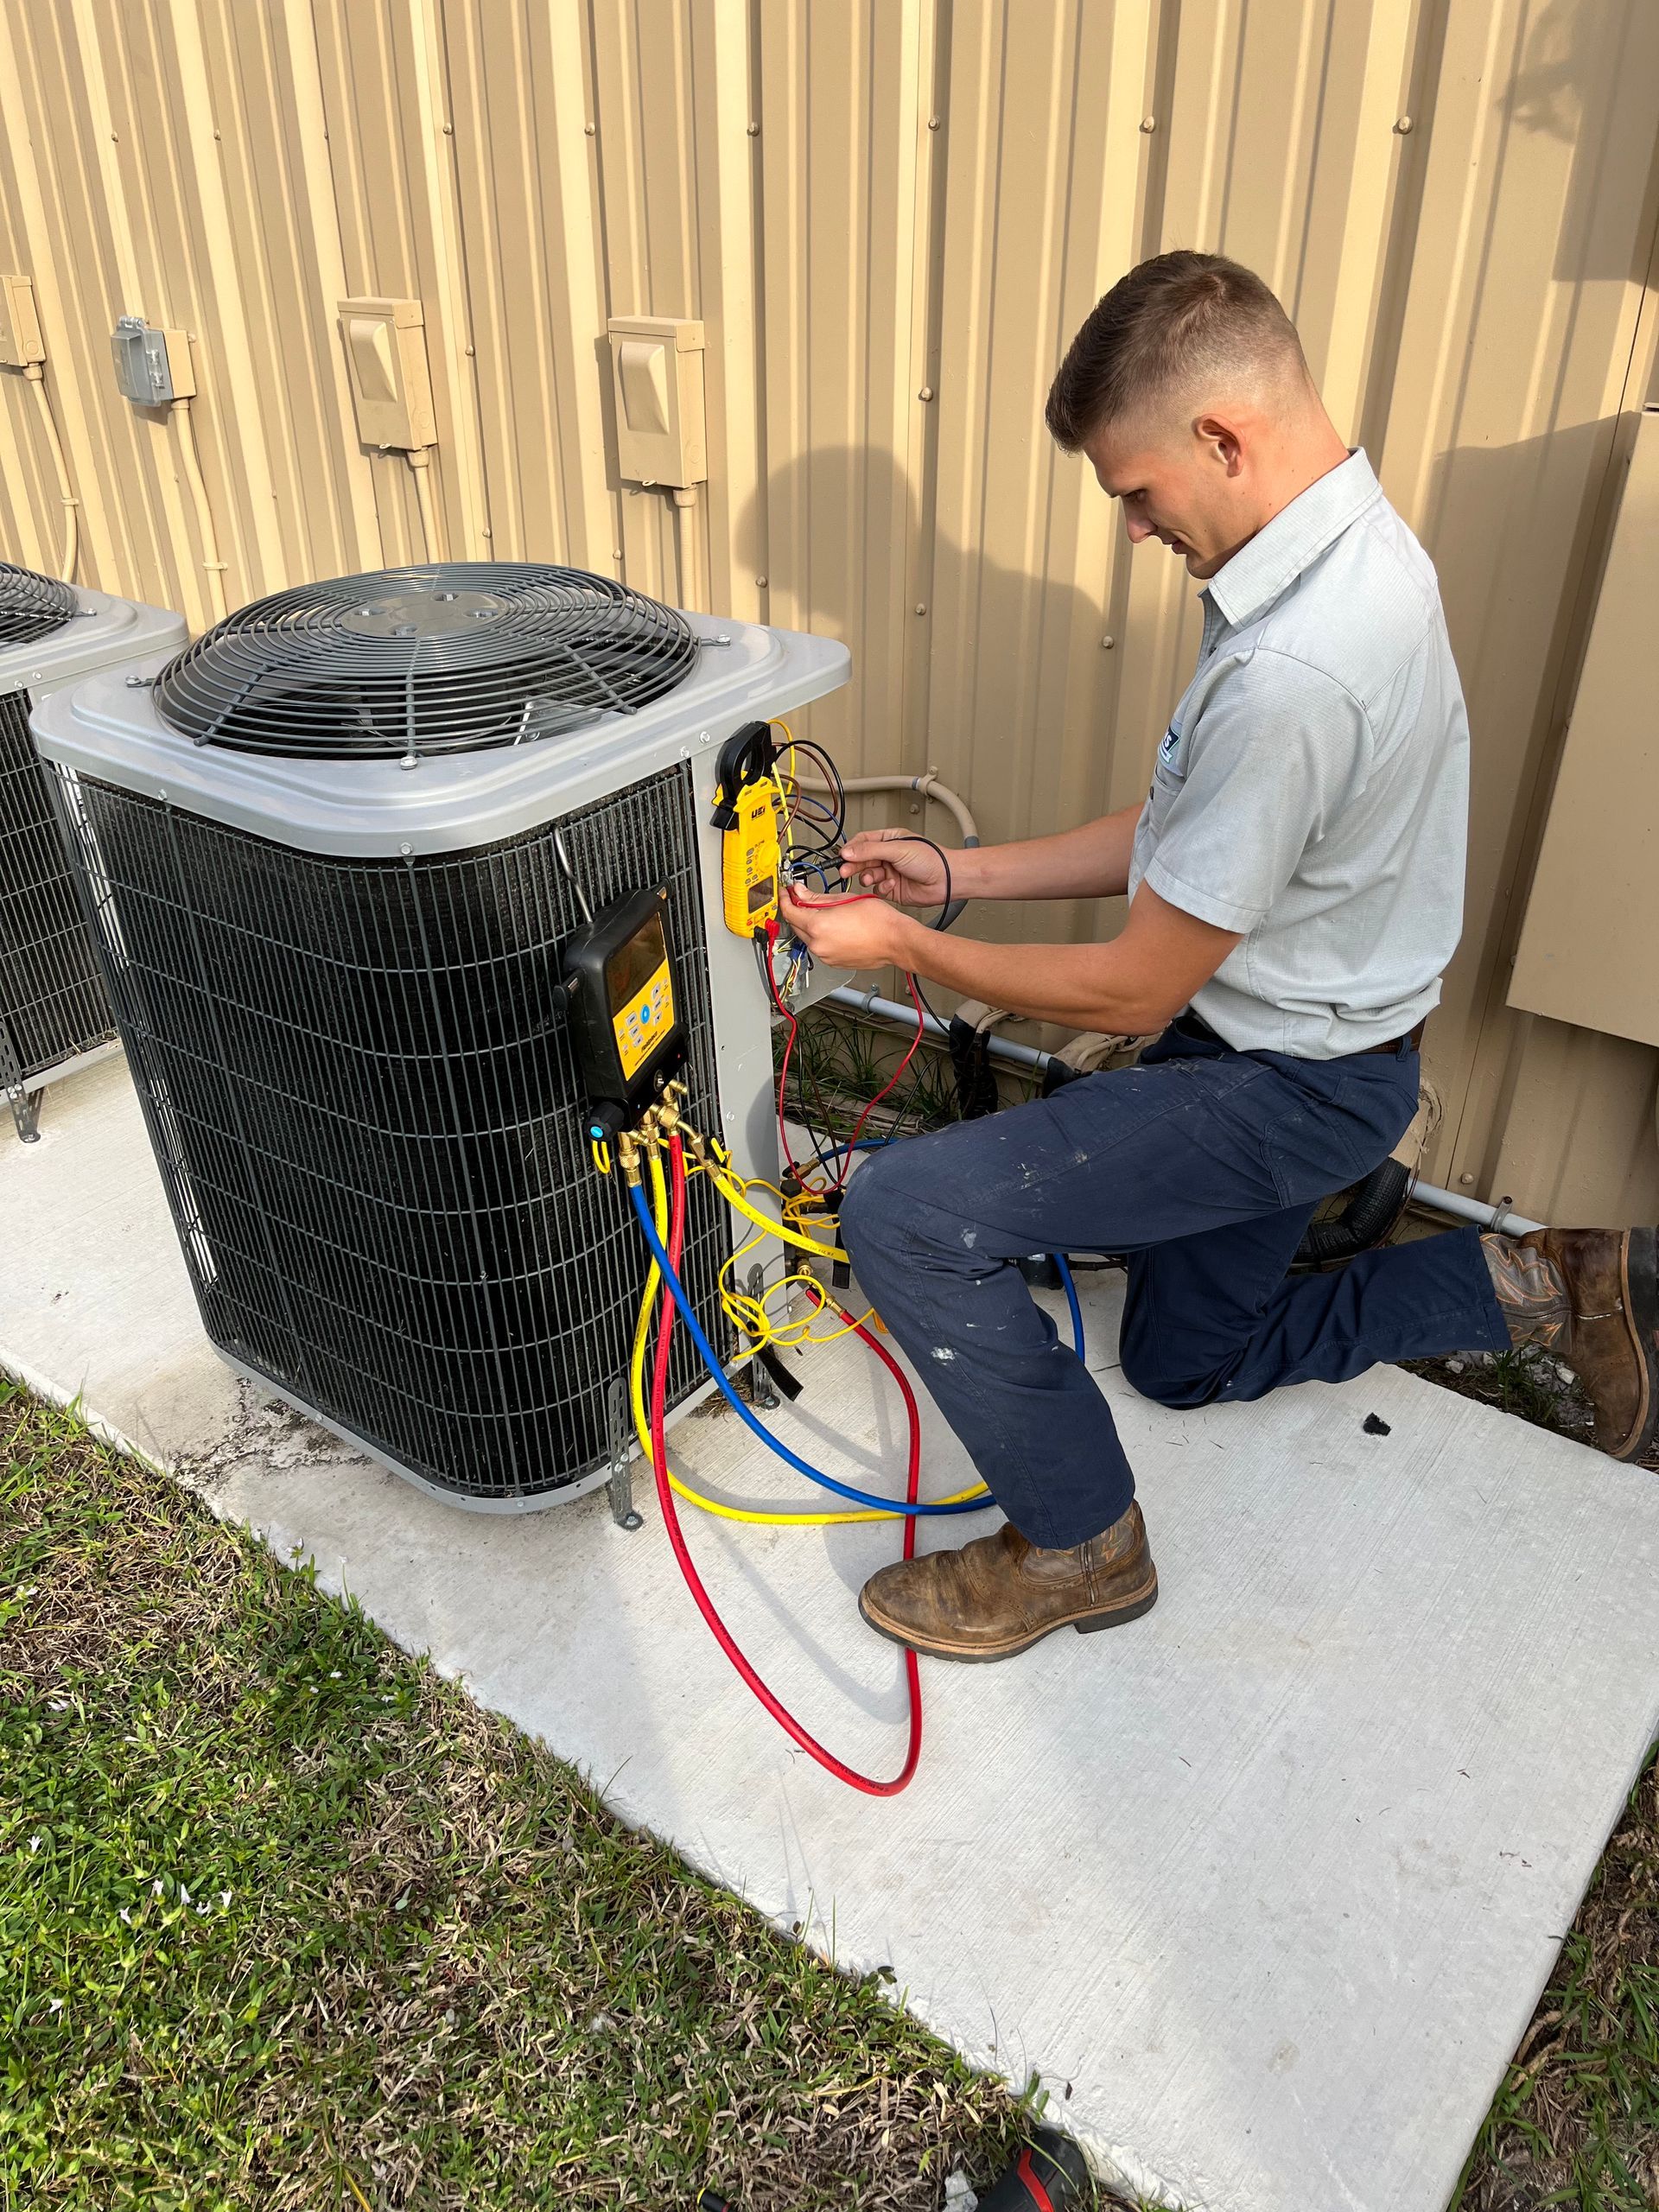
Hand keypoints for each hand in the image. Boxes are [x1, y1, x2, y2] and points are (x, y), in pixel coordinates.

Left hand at [781, 885, 904, 971]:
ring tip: (826, 912)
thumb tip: (800, 893)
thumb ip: (816, 897)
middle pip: (796, 925)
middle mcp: (818, 944)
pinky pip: (820, 947)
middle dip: (797, 910)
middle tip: (802, 898)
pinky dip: (821, 936)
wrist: (895, 941)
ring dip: (810, 924)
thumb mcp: (844, 899)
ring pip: (808, 937)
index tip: (786, 892)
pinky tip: (835, 926)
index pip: (790, 911)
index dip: (785, 899)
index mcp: (818, 926)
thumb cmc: (878, 920)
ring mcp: (826, 956)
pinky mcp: (833, 962)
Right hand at [838, 829, 948, 905]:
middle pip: (862, 860)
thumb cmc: (932, 859)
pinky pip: (877, 890)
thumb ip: (870, 850)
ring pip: (867, 876)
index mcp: (889, 840)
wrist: (947, 880)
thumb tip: (848, 851)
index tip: (843, 856)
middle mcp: (888, 856)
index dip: (851, 849)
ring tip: (873, 878)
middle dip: (853, 865)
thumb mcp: (897, 849)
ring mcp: (890, 873)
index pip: (862, 842)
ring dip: (868, 877)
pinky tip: (891, 885)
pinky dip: (882, 888)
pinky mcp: (892, 889)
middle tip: (845, 871)